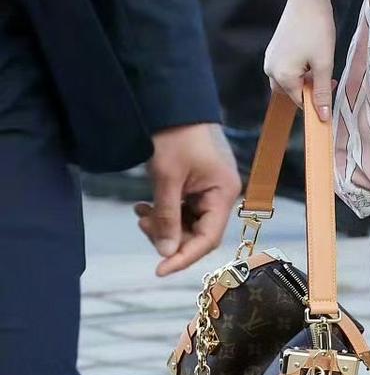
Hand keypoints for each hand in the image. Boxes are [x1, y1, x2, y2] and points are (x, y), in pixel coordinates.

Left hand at [134, 123, 239, 275]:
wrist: (173, 105)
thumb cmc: (175, 137)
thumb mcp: (167, 179)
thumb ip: (167, 218)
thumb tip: (166, 252)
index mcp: (223, 193)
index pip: (208, 238)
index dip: (184, 257)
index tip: (159, 270)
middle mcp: (221, 194)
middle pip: (197, 232)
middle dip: (168, 235)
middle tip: (142, 224)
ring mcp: (210, 189)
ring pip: (187, 223)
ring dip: (163, 224)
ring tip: (140, 212)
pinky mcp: (197, 184)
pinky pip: (183, 209)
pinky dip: (164, 212)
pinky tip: (145, 206)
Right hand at [265, 0, 335, 119]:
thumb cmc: (316, 30)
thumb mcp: (324, 64)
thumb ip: (322, 92)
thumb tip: (323, 117)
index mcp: (282, 76)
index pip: (300, 101)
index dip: (317, 101)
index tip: (332, 94)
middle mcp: (270, 70)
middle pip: (292, 92)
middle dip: (311, 89)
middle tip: (330, 77)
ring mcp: (270, 58)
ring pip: (290, 80)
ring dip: (306, 78)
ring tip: (321, 63)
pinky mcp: (274, 49)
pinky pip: (286, 68)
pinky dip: (300, 68)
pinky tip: (312, 55)